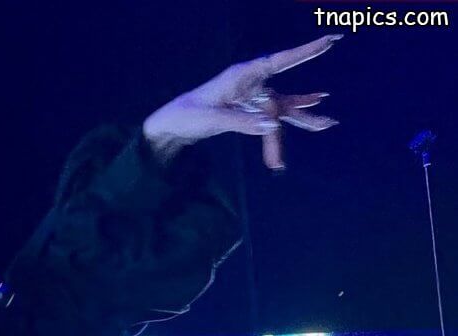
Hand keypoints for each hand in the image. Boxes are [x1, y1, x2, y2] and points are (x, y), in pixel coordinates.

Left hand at [142, 35, 341, 170]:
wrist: (173, 124)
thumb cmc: (188, 115)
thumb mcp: (213, 119)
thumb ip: (243, 123)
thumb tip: (272, 127)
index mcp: (242, 75)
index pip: (279, 60)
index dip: (305, 52)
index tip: (329, 41)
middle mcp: (251, 83)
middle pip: (280, 100)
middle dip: (303, 108)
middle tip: (329, 116)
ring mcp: (252, 98)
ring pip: (281, 111)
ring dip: (301, 120)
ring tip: (327, 125)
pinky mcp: (249, 112)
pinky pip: (273, 119)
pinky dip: (286, 127)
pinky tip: (312, 119)